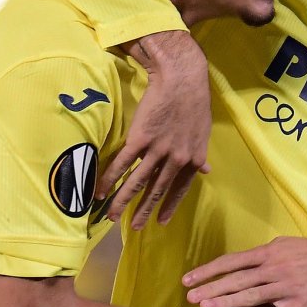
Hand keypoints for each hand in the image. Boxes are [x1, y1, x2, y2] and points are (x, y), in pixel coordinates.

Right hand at [97, 31, 211, 228]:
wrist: (181, 78)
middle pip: (157, 190)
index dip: (170, 205)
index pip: (180, 188)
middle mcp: (176, 159)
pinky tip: (101, 191)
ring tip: (112, 216)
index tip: (161, 221)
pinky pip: (122, 163)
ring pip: (137, 181)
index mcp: (192, 158)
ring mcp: (157, 150)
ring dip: (122, 201)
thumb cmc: (194, 100)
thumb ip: (200, 153)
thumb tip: (205, 170)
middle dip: (143, 210)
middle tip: (134, 228)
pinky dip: (110, 179)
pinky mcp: (140, 139)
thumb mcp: (203, 131)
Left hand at [183, 237, 306, 306]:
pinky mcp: (299, 304)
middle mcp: (274, 268)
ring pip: (250, 297)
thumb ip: (264, 254)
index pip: (231, 261)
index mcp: (269, 252)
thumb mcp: (286, 245)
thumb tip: (243, 262)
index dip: (209, 270)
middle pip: (236, 280)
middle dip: (211, 288)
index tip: (190, 278)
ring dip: (227, 303)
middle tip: (191, 296)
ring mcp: (286, 287)